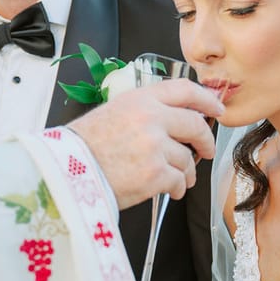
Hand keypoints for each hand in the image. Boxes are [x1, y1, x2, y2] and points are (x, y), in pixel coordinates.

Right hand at [68, 79, 223, 208]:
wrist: (63, 172)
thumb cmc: (83, 147)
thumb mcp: (114, 112)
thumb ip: (146, 111)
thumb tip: (177, 120)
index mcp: (140, 99)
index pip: (185, 90)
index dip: (206, 99)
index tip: (216, 108)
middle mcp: (150, 118)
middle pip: (195, 125)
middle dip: (206, 140)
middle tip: (205, 150)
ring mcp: (154, 146)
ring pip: (187, 158)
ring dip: (186, 171)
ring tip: (177, 178)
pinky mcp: (155, 174)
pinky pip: (179, 181)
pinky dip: (177, 188)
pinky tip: (169, 190)